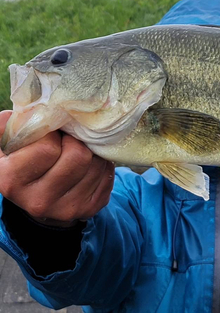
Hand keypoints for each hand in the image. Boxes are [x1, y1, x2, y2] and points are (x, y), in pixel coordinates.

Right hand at [0, 111, 114, 226]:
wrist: (38, 199)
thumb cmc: (22, 163)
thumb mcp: (7, 146)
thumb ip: (9, 128)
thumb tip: (22, 112)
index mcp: (12, 181)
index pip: (47, 148)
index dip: (53, 134)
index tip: (50, 135)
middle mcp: (39, 200)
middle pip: (78, 156)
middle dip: (77, 141)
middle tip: (69, 140)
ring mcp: (66, 209)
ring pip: (97, 163)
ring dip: (92, 151)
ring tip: (80, 149)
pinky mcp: (89, 209)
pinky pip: (107, 175)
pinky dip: (102, 164)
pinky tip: (89, 164)